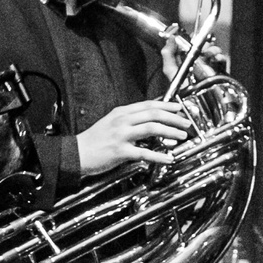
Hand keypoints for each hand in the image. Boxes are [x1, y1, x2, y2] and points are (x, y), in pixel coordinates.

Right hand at [75, 99, 192, 177]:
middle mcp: (122, 120)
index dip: (166, 105)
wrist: (76, 153)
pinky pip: (144, 153)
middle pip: (153, 114)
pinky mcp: (120, 151)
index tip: (179, 107)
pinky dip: (159, 156)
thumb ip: (129, 119)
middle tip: (186, 122)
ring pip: (151, 129)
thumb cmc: (94, 140)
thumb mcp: (111, 122)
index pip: (148, 104)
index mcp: (121, 112)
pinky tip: (168, 158)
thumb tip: (148, 119)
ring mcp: (121, 135)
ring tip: (181, 136)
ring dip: (170, 131)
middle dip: (173, 117)